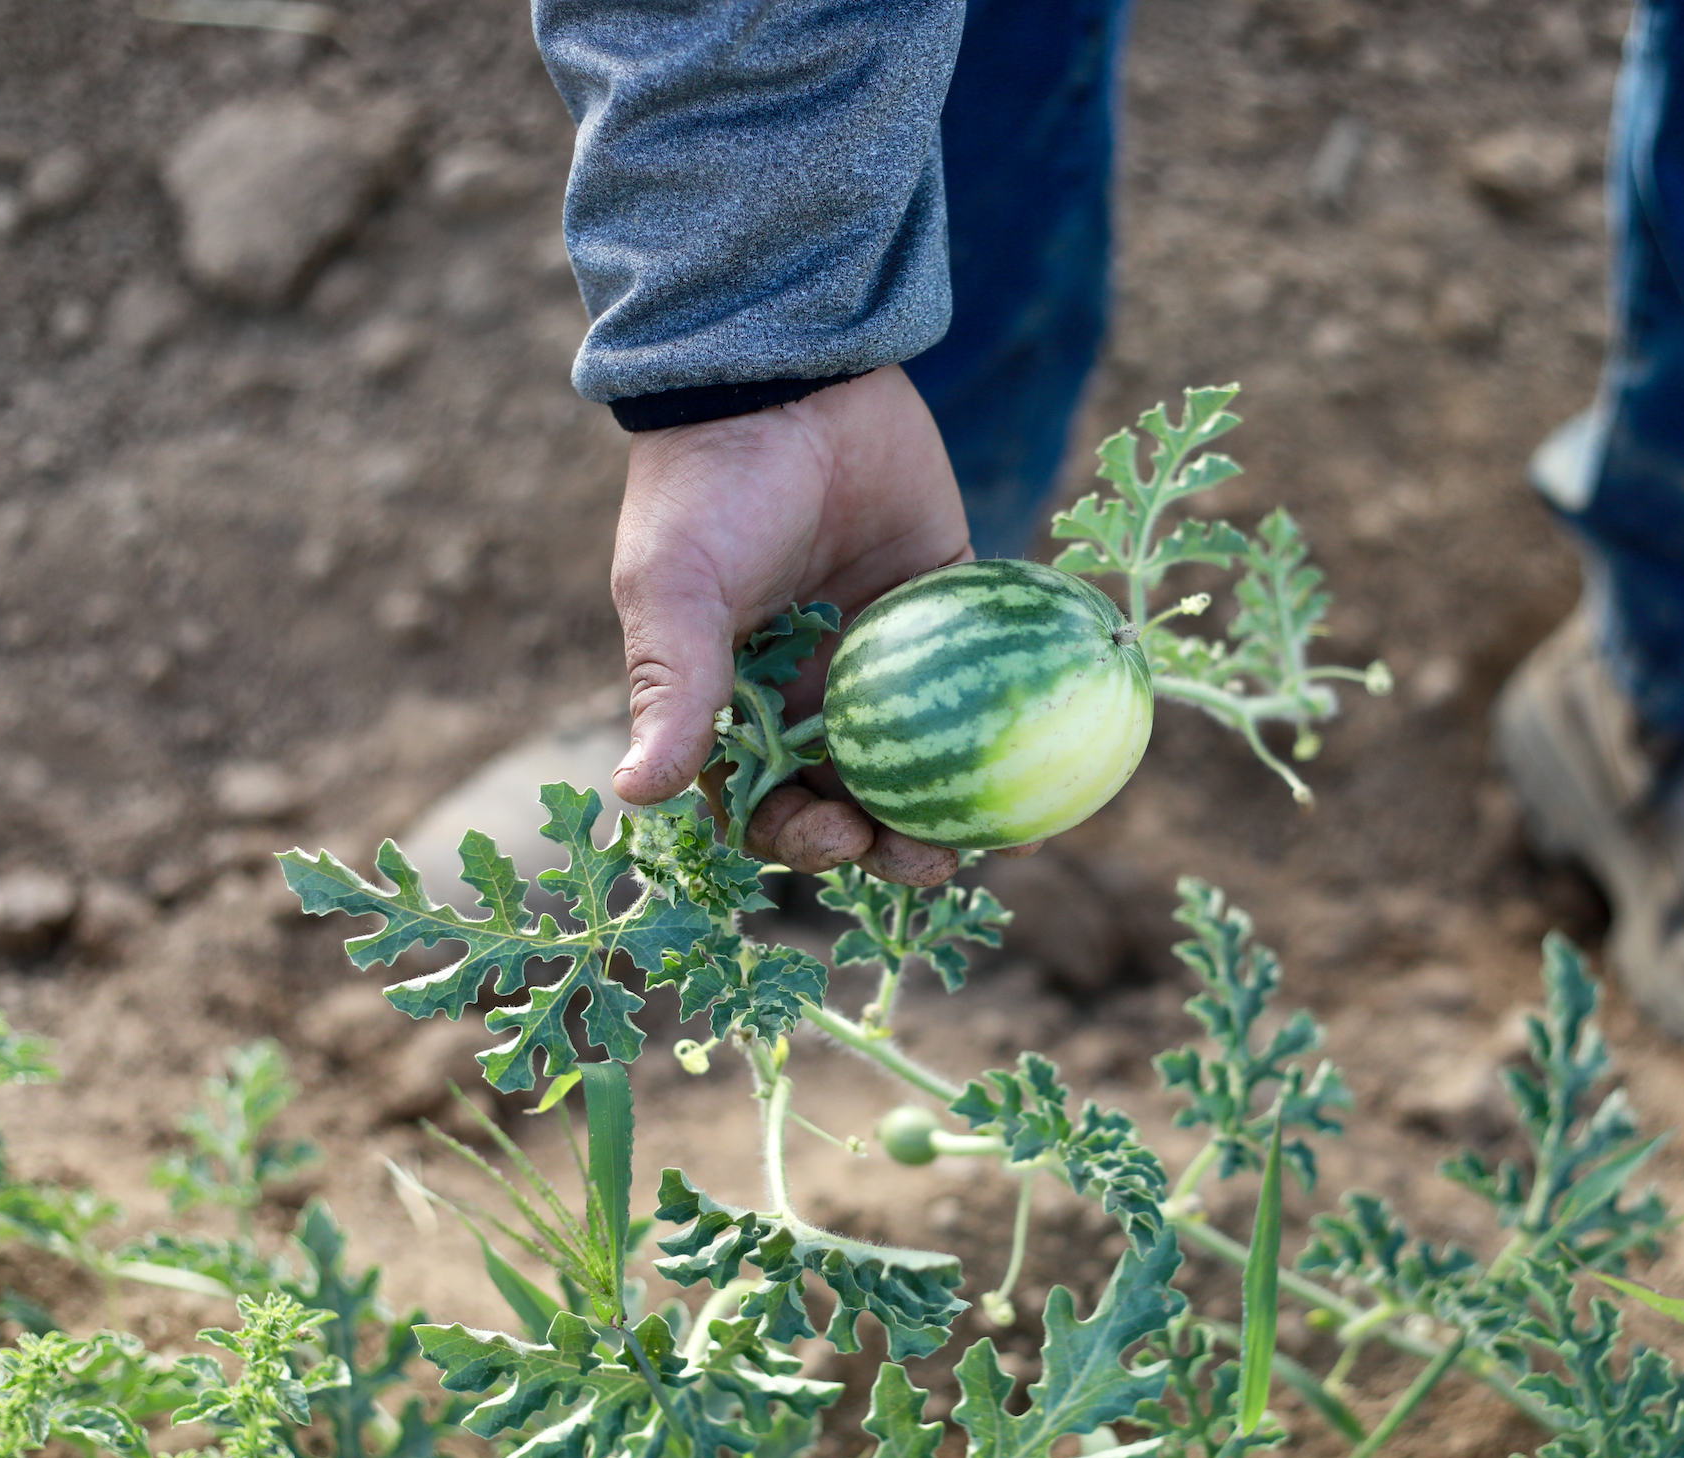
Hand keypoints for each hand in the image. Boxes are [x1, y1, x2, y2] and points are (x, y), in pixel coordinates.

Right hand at [607, 366, 972, 886]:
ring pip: (925, 755)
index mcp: (736, 702)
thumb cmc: (709, 486)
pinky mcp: (946, 606)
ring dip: (953, 805)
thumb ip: (673, 689)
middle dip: (889, 841)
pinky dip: (1010, 724)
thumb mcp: (676, 589)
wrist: (788, 373)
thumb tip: (635, 793)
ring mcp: (883, 654)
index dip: (800, 838)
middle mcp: (812, 691)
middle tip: (930, 857)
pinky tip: (1048, 762)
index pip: (767, 801)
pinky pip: (985, 679)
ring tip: (991, 836)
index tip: (838, 837)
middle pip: (855, 796)